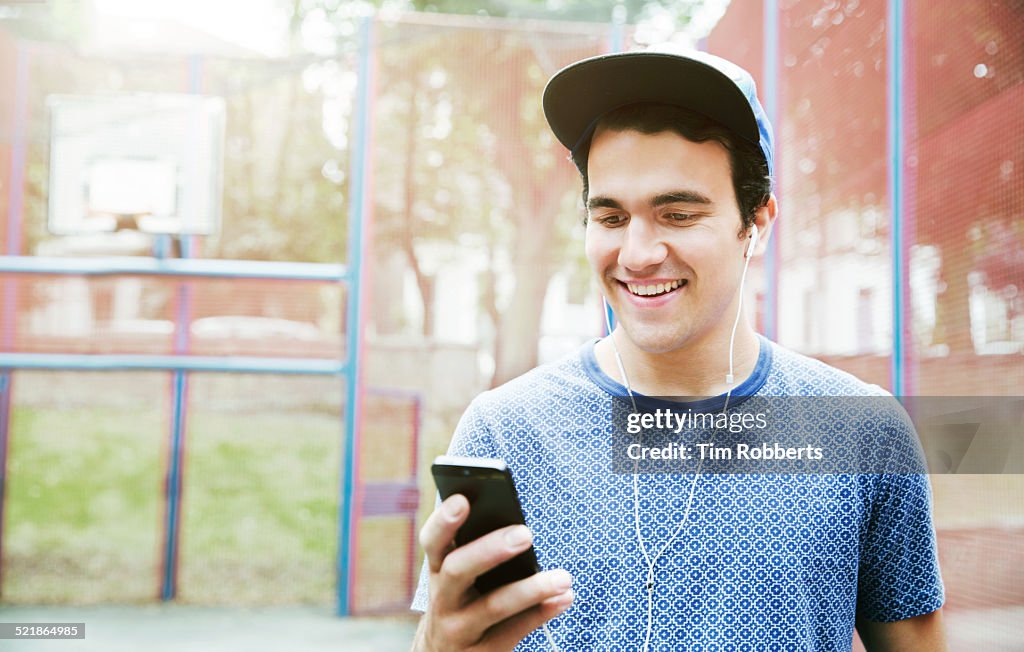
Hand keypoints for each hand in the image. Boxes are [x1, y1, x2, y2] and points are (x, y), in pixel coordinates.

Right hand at [412, 494, 573, 650]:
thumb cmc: (462, 601)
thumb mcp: (458, 579)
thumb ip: (478, 552)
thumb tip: (518, 529)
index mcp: (438, 570)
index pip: (432, 541)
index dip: (444, 521)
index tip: (462, 500)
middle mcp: (443, 599)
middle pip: (458, 570)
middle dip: (490, 550)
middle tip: (525, 533)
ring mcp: (459, 629)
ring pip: (494, 606)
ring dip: (532, 589)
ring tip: (563, 577)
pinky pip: (515, 631)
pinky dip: (542, 613)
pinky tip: (564, 598)